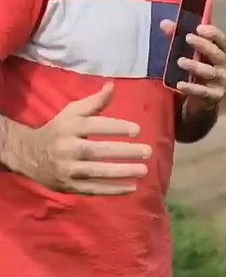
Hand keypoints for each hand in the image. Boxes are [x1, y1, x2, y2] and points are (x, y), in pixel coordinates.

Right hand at [6, 82, 150, 194]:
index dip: (116, 128)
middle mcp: (67, 148)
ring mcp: (66, 169)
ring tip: (144, 170)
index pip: (95, 126)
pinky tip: (131, 187)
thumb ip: (94, 102)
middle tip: (148, 151)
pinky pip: (92, 189)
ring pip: (96, 172)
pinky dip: (112, 190)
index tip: (137, 130)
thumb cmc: (58, 130)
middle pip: (97, 151)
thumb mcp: (72, 113)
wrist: (26, 155)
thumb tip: (112, 86)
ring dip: (121, 172)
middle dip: (124, 152)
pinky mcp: (67, 186)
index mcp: (70, 127)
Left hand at [159, 20, 225, 110]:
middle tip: (188, 38)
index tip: (199, 28)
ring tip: (180, 61)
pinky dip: (192, 88)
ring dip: (196, 66)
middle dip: (204, 45)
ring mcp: (222, 82)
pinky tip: (180, 84)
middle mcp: (225, 66)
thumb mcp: (189, 55)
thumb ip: (177, 39)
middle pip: (218, 54)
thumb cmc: (196, 73)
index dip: (213, 33)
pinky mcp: (214, 97)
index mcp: (221, 53)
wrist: (200, 104)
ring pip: (210, 72)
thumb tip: (164, 23)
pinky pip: (203, 91)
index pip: (222, 40)